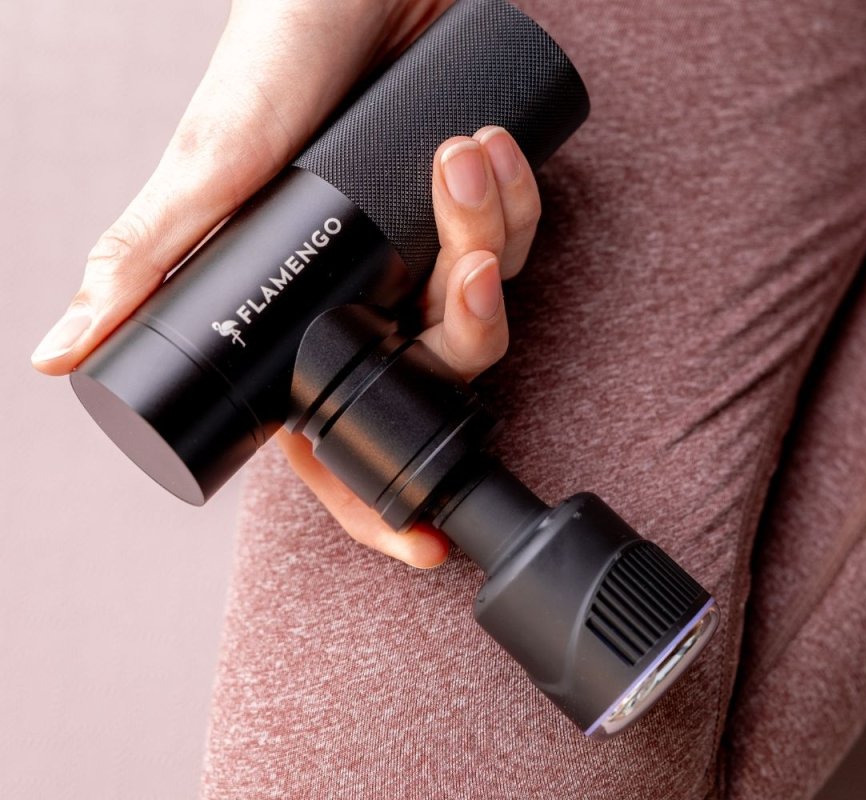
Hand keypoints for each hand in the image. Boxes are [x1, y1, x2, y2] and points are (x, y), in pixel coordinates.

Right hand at [30, 0, 541, 568]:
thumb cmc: (275, 58)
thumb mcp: (216, 163)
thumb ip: (151, 256)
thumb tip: (60, 358)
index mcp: (304, 306)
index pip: (335, 427)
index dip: (375, 496)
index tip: (419, 542)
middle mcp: (368, 288)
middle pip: (438, 369)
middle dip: (465, 322)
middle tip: (464, 262)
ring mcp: (426, 247)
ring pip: (488, 299)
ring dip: (492, 235)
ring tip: (464, 157)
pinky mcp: (477, 202)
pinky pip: (523, 232)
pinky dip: (519, 196)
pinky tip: (494, 145)